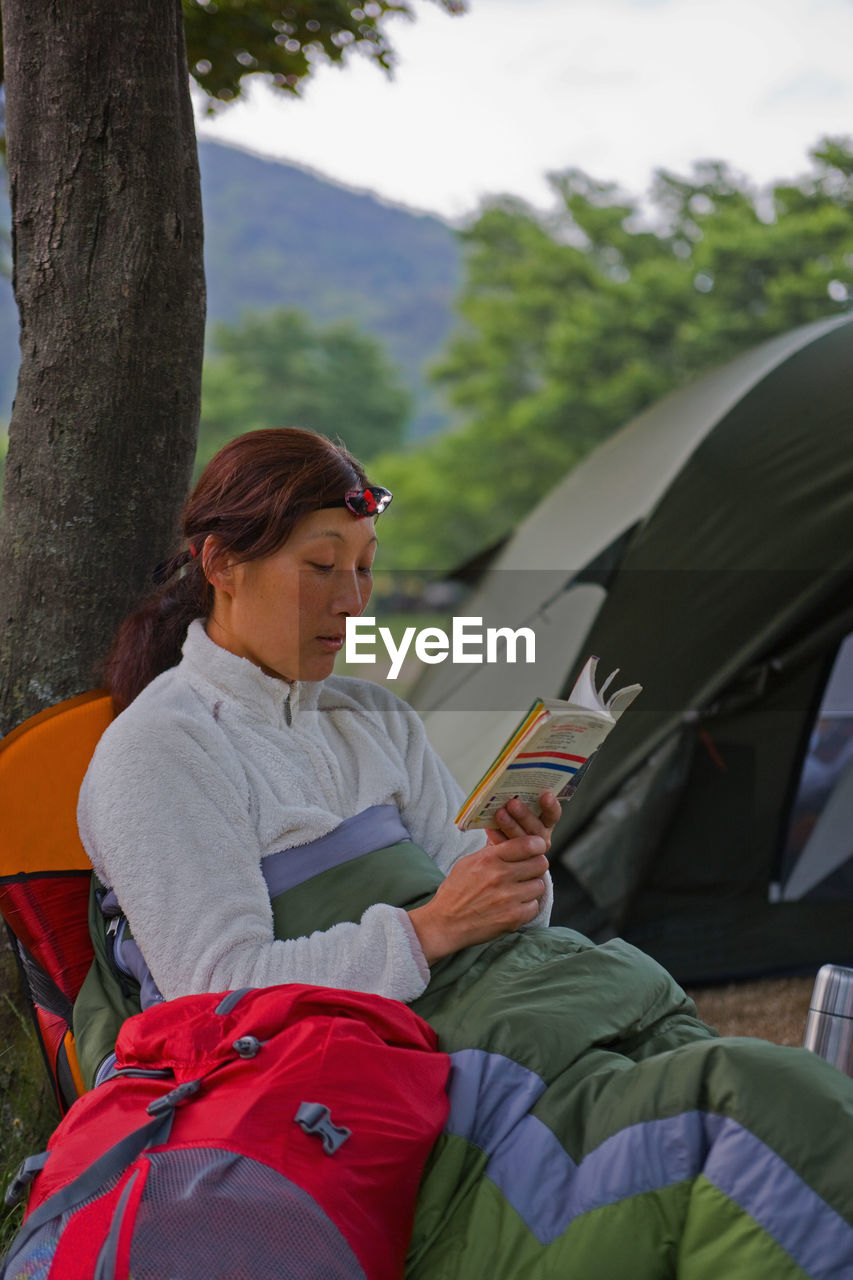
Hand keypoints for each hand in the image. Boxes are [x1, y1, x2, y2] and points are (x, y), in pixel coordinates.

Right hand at [408, 829, 549, 964]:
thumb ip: (491, 851)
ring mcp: (508, 897)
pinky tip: (514, 906)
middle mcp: (500, 875)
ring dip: (531, 888)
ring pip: (539, 885)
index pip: (528, 844)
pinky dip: (527, 907)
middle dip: (535, 866)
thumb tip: (509, 840)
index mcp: (489, 859)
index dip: (537, 845)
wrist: (445, 923)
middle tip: (527, 872)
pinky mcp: (513, 917)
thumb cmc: (455, 892)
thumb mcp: (468, 862)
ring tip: (518, 891)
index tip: (537, 848)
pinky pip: (534, 906)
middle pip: (540, 863)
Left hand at [486, 791, 561, 853]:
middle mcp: (540, 837)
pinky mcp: (515, 859)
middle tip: (513, 803)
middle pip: (535, 827)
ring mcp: (529, 850)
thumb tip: (508, 787)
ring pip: (522, 839)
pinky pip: (506, 848)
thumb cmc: (512, 823)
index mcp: (545, 823)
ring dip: (510, 825)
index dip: (551, 806)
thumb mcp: (519, 813)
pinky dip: (497, 837)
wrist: (503, 853)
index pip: (552, 814)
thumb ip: (520, 804)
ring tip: (499, 813)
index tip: (546, 795)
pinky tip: (490, 828)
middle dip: (524, 815)